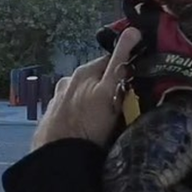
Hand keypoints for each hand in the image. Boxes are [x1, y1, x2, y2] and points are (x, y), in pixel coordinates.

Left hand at [31, 27, 141, 149]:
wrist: (57, 159)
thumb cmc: (88, 127)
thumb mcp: (109, 94)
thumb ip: (120, 63)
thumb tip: (132, 31)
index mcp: (84, 72)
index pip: (113, 59)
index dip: (127, 67)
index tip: (139, 78)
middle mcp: (69, 79)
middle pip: (98, 76)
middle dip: (110, 83)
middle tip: (124, 101)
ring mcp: (59, 97)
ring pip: (85, 91)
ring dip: (95, 97)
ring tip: (104, 117)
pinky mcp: (53, 114)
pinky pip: (73, 106)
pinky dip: (81, 110)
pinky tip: (85, 124)